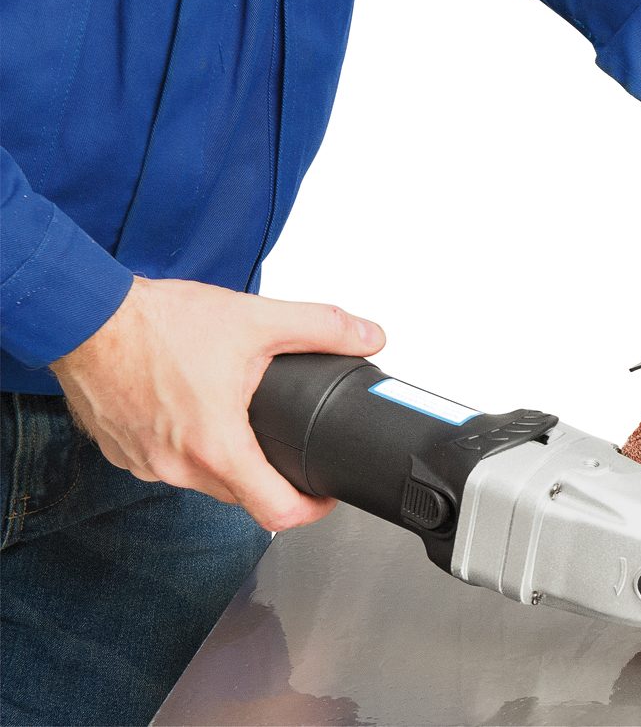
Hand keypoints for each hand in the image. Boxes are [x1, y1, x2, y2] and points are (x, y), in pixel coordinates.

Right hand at [49, 276, 385, 530]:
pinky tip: (196, 413)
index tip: (325, 494)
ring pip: (204, 481)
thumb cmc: (156, 324)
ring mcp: (145, 465)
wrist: (84, 315)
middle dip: (272, 478)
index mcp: (216, 448)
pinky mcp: (122, 452)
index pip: (276, 513)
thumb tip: (368, 336)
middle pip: (242, 497)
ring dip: (229, 460)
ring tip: (245, 425)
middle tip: (291, 451)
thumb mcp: (256, 320)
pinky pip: (169, 464)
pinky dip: (189, 447)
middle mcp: (177, 467)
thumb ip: (322, 328)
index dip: (311, 509)